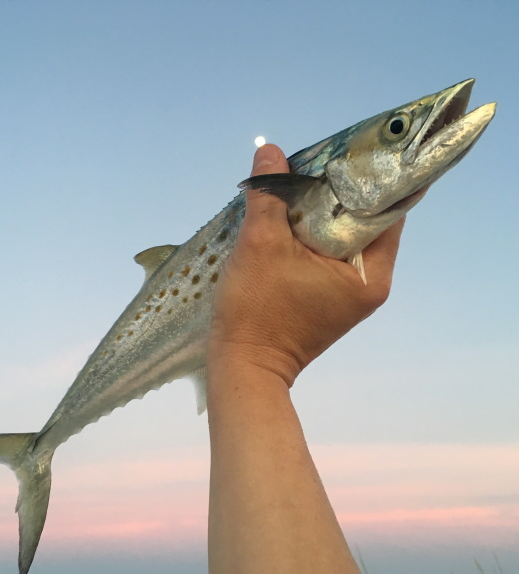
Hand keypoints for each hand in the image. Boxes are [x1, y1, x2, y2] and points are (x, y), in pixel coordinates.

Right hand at [209, 143, 403, 386]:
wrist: (243, 367)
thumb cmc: (257, 309)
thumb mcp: (260, 245)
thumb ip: (269, 194)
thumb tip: (271, 151)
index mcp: (371, 274)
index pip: (387, 210)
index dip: (369, 177)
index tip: (350, 149)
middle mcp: (371, 283)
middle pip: (364, 222)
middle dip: (340, 191)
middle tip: (317, 160)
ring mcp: (350, 294)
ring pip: (343, 237)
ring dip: (322, 212)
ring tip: (299, 182)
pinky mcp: (329, 299)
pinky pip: (328, 254)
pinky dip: (313, 234)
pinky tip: (290, 215)